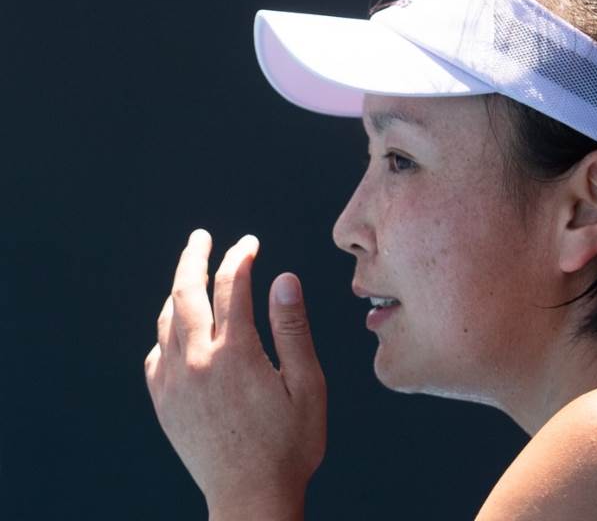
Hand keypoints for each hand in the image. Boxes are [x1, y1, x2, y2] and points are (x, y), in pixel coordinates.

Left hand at [144, 229, 326, 513]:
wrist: (250, 497)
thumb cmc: (290, 445)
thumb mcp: (307, 385)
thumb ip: (292, 328)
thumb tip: (283, 278)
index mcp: (235, 353)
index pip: (232, 286)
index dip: (241, 257)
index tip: (250, 242)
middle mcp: (197, 361)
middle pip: (186, 292)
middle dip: (194, 257)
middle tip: (202, 237)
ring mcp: (175, 383)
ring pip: (167, 321)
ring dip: (178, 291)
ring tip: (190, 276)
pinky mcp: (164, 404)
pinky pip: (155, 355)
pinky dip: (166, 332)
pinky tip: (177, 331)